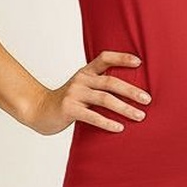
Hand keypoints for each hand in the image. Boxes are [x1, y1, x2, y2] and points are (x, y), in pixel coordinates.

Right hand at [28, 50, 150, 135]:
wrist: (39, 111)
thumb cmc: (67, 102)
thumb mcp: (82, 89)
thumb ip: (99, 87)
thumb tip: (131, 92)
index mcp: (85, 72)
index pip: (104, 58)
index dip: (122, 58)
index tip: (139, 62)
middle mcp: (80, 80)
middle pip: (110, 82)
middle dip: (131, 90)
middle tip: (148, 99)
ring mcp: (74, 94)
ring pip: (105, 99)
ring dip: (125, 108)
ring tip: (140, 116)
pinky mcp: (69, 109)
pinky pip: (92, 116)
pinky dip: (107, 122)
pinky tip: (120, 128)